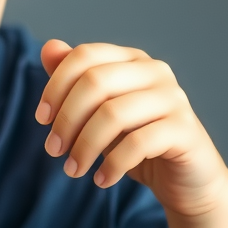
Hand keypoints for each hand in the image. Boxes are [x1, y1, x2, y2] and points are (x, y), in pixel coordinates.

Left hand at [35, 40, 227, 219]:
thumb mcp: (98, 112)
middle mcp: (155, 71)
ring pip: (114, 114)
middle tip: (53, 150)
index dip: (55, 86)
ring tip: (73, 169)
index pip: (84, 56)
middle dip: (66, 119)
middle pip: (95, 82)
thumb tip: (48, 48)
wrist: (184, 179)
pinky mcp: (185, 130)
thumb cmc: (135, 140)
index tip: (41, 119)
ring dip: (85, 146)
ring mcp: (174, 98)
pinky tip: (101, 179)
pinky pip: (138, 143)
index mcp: (131, 59)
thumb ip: (74, 81)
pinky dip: (112, 164)